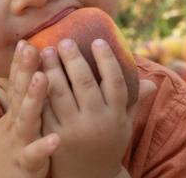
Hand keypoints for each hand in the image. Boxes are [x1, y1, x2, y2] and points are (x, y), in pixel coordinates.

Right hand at [0, 42, 58, 177]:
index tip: (26, 40)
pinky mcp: (25, 164)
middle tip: (32, 47)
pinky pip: (34, 154)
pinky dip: (43, 146)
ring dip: (33, 98)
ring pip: (26, 119)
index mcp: (15, 113)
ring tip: (42, 77)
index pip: (16, 82)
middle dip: (25, 69)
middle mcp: (14, 123)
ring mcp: (18, 142)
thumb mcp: (12, 121)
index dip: (20, 62)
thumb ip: (21, 98)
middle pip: (19, 93)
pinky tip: (56, 139)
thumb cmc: (7, 148)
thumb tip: (31, 73)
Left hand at [40, 39, 155, 177]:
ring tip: (46, 50)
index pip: (114, 82)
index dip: (107, 60)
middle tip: (64, 40)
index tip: (97, 40)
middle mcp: (97, 122)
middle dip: (73, 59)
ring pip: (61, 93)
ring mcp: (74, 130)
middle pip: (85, 83)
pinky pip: (45, 108)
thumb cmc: (108, 145)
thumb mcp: (124, 126)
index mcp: (116, 115)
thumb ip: (134, 102)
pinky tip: (33, 73)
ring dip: (52, 69)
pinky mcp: (54, 136)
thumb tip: (151, 82)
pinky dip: (39, 90)